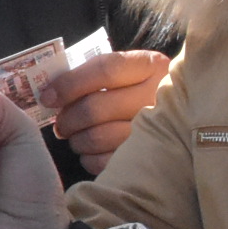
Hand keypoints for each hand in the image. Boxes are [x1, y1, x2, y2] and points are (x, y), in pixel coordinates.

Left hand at [43, 48, 171, 167]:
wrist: (180, 121)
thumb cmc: (136, 92)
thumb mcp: (124, 73)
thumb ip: (91, 76)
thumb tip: (50, 94)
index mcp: (150, 65)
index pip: (104, 70)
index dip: (69, 84)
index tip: (47, 97)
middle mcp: (158, 95)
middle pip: (96, 106)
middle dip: (68, 118)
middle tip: (61, 124)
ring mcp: (157, 129)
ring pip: (97, 136)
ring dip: (77, 139)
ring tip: (75, 137)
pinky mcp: (150, 158)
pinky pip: (105, 162)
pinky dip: (89, 158)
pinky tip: (92, 152)